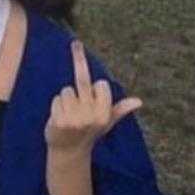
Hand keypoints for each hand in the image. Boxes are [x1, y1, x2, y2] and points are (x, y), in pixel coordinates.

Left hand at [44, 41, 142, 157]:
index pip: (100, 84)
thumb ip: (120, 110)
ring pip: (66, 90)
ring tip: (68, 114)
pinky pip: (56, 99)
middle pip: (83, 80)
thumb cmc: (89, 133)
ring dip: (65, 99)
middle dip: (79, 57)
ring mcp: (75, 119)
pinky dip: (55, 106)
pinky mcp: (59, 121)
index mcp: (104, 114)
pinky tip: (59, 119)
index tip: (93, 92)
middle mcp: (91, 116)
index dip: (95, 87)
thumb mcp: (106, 122)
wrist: (69, 153)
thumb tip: (139, 101)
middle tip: (75, 42)